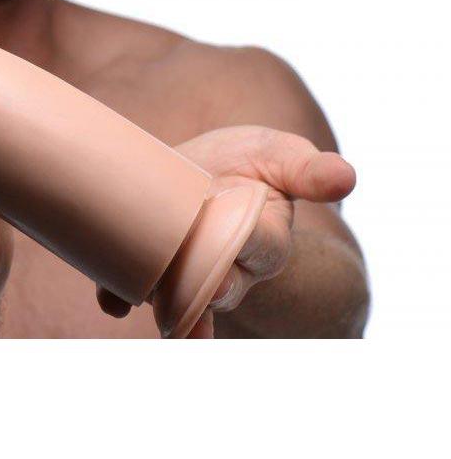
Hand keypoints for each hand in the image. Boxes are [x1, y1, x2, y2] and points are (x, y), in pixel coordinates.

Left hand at [96, 125, 355, 337]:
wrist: (193, 171)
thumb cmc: (245, 165)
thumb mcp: (277, 154)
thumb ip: (308, 168)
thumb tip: (347, 176)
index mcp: (262, 239)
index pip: (263, 247)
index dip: (253, 243)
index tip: (244, 234)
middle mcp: (224, 265)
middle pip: (220, 284)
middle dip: (211, 287)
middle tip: (203, 283)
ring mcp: (182, 270)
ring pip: (176, 297)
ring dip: (165, 304)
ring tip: (151, 304)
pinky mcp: (142, 264)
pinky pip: (128, 290)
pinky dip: (118, 296)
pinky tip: (111, 300)